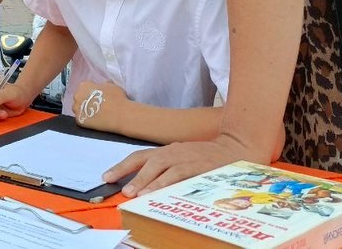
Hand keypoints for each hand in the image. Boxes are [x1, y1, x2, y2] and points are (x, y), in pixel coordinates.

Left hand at [72, 81, 127, 133]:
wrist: (120, 115)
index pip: (84, 88)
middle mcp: (77, 96)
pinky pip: (80, 119)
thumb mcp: (111, 85)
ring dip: (84, 110)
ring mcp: (76, 108)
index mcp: (83, 85)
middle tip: (95, 105)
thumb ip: (102, 84)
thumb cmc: (117, 98)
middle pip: (79, 98)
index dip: (91, 92)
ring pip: (78, 109)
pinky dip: (86, 120)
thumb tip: (102, 86)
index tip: (97, 97)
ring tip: (95, 114)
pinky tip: (94, 121)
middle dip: (86, 101)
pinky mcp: (79, 120)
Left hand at [104, 134, 260, 197]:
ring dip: (144, 181)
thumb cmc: (207, 158)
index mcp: (167, 150)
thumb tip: (143, 184)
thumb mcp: (183, 159)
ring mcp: (184, 157)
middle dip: (127, 173)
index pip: (139, 156)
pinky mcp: (197, 165)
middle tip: (116, 187)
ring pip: (158, 168)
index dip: (121, 166)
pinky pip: (177, 175)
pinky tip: (156, 192)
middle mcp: (172, 151)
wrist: (235, 147)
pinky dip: (164, 184)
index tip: (106, 176)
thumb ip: (166, 169)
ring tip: (132, 193)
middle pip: (144, 161)